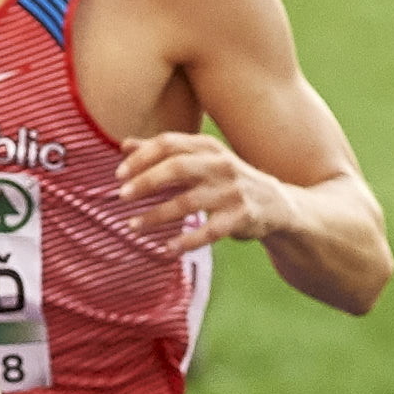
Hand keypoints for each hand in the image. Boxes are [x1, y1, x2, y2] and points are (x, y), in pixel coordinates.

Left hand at [115, 131, 284, 257]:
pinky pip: (209, 232)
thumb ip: (164, 152)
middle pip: (177, 168)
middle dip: (147, 181)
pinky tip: (166, 249)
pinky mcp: (240, 217)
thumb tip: (124, 145)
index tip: (119, 174)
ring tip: (133, 226)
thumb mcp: (200, 159)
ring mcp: (231, 192)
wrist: (274, 203)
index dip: (141, 157)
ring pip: (188, 202)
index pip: (169, 144)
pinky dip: (186, 242)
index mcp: (207, 147)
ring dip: (157, 216)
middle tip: (123, 196)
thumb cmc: (225, 179)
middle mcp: (220, 165)